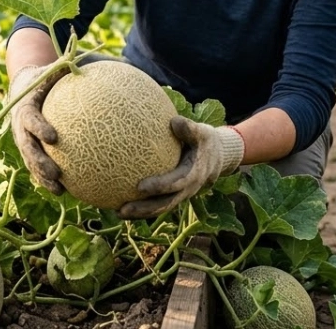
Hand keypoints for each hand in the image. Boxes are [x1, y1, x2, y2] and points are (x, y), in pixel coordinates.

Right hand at [7, 64, 65, 193]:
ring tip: (60, 190)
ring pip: (31, 163)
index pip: (30, 119)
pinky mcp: (29, 150)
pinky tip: (66, 191)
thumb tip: (102, 65)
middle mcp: (20, 128)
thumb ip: (70, 70)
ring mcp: (23, 142)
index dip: (39, 128)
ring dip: (43, 178)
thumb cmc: (43, 78)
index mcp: (25, 108)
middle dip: (40, 163)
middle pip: (28, 149)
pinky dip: (48, 180)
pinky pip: (37, 167)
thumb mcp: (52, 71)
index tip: (52, 137)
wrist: (20, 88)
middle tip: (55, 174)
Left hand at [118, 117, 244, 219]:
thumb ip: (190, 128)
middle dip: (144, 209)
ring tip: (118, 212)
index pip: (175, 184)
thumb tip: (174, 121)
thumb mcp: (203, 132)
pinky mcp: (174, 196)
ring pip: (159, 208)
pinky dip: (141, 208)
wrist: (217, 158)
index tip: (140, 187)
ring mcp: (180, 196)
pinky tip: (121, 205)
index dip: (159, 187)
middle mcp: (186, 190)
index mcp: (193, 175)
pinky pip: (157, 204)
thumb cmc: (205, 141)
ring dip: (140, 213)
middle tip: (122, 209)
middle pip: (164, 204)